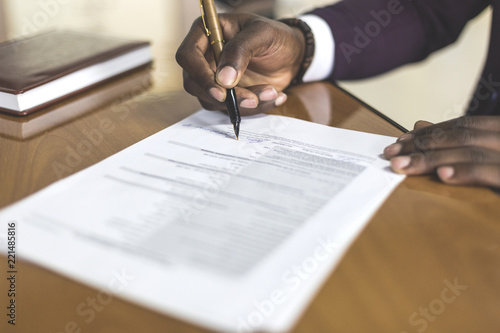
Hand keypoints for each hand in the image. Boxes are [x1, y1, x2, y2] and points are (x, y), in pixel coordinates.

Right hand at [176, 13, 304, 114]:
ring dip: (242, 104)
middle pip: (194, 84)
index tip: (222, 91)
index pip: (188, 56)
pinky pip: (230, 109)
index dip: (200, 75)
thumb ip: (241, 51)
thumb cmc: (275, 36)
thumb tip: (223, 79)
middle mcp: (205, 57)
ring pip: (213, 101)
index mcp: (206, 33)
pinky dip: (252, 108)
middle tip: (251, 99)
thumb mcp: (262, 34)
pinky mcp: (227, 94)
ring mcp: (214, 78)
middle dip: (223, 97)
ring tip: (270, 92)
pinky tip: (273, 96)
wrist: (291, 54)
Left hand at [383, 116, 499, 187]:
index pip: (461, 126)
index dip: (428, 133)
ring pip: (470, 150)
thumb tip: (420, 124)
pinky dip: (466, 172)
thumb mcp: (488, 156)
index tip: (399, 143)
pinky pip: (490, 171)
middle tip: (391, 156)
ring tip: (404, 166)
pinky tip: (443, 175)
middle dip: (422, 145)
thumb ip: (457, 142)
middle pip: (460, 136)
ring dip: (432, 158)